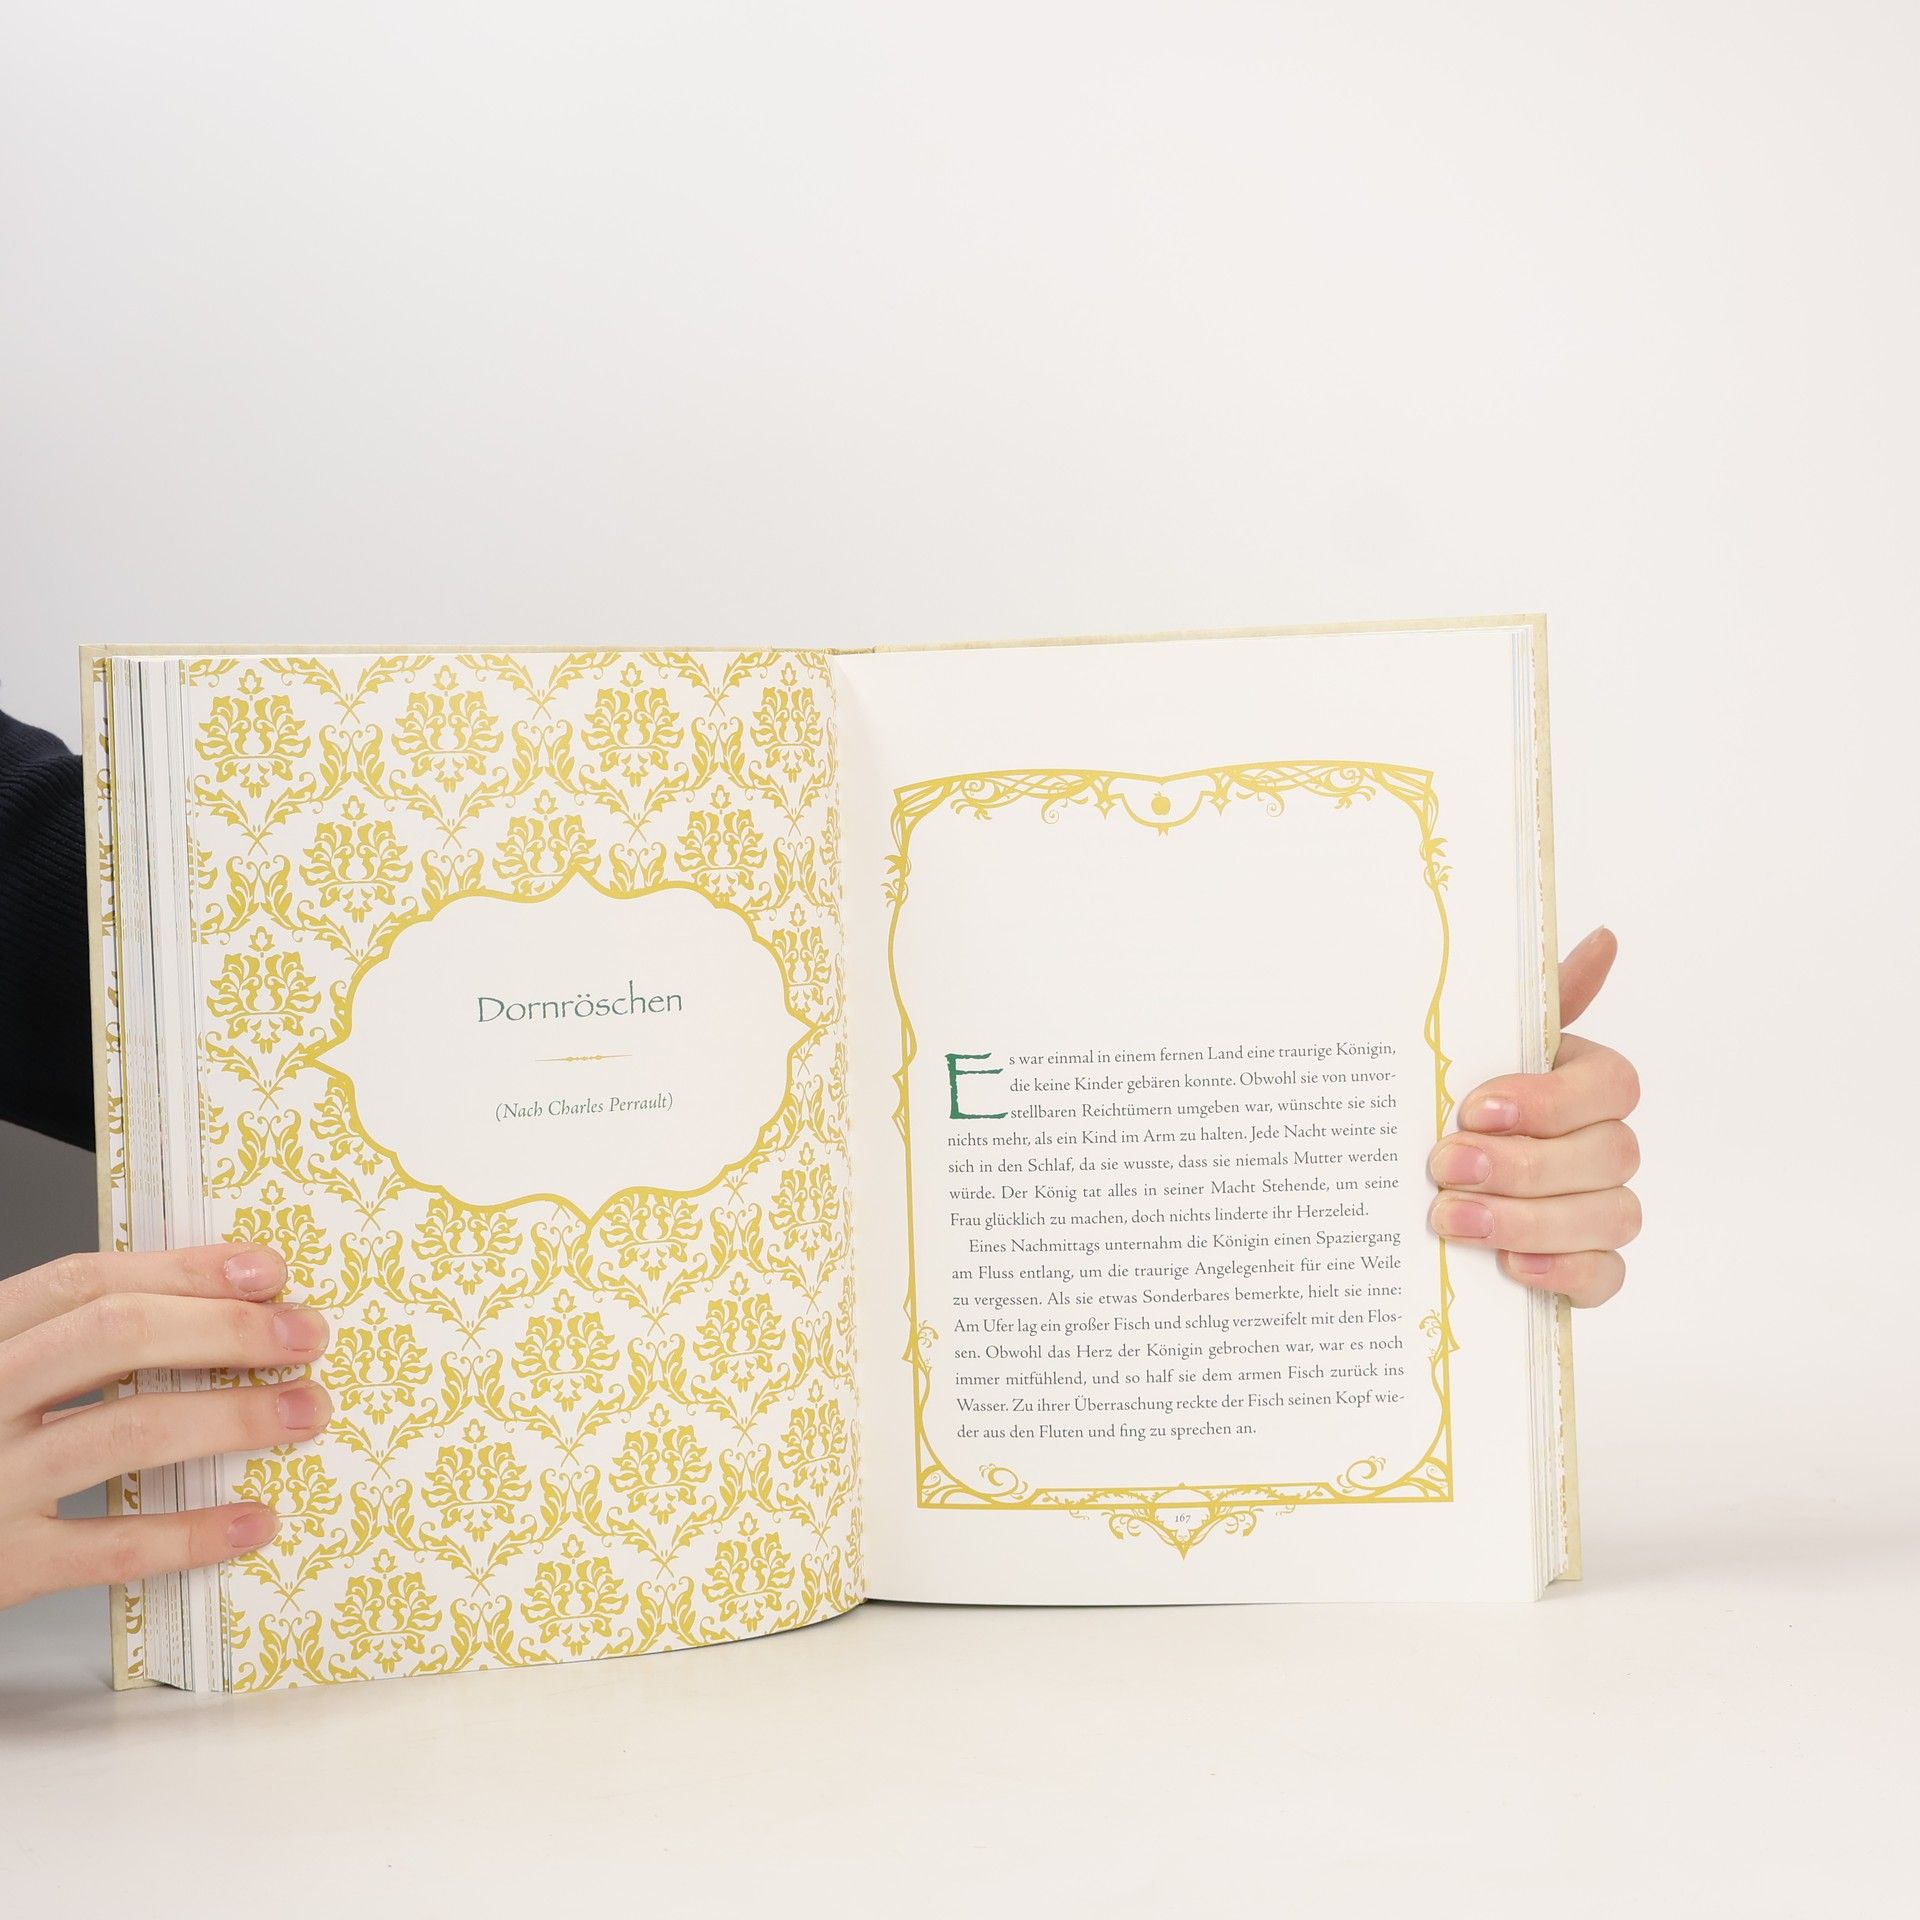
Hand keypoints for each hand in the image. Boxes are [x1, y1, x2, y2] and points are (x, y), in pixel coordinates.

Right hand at [0, 1244, 332, 1610]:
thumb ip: (67, 1352)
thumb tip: (217, 1313)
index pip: (81, 1283)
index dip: (183, 1269)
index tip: (267, 1271)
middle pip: (114, 1336)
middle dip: (225, 1328)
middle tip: (306, 1337)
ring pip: (128, 1429)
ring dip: (234, 1415)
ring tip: (303, 1411)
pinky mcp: (2, 1566)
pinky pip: (114, 1544)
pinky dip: (194, 1532)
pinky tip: (253, 1520)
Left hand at [1427, 927, 1640, 1306]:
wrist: (1415, 1186)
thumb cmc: (1455, 1107)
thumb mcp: (1476, 1047)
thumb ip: (1538, 1000)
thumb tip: (1605, 937)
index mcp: (1584, 1083)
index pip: (1612, 1085)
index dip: (1550, 1100)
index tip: (1475, 1108)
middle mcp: (1605, 1144)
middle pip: (1610, 1154)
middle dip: (1523, 1165)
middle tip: (1445, 1167)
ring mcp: (1603, 1207)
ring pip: (1612, 1216)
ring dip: (1529, 1220)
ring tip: (1452, 1219)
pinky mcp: (1589, 1265)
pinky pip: (1608, 1275)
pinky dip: (1564, 1272)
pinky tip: (1509, 1265)